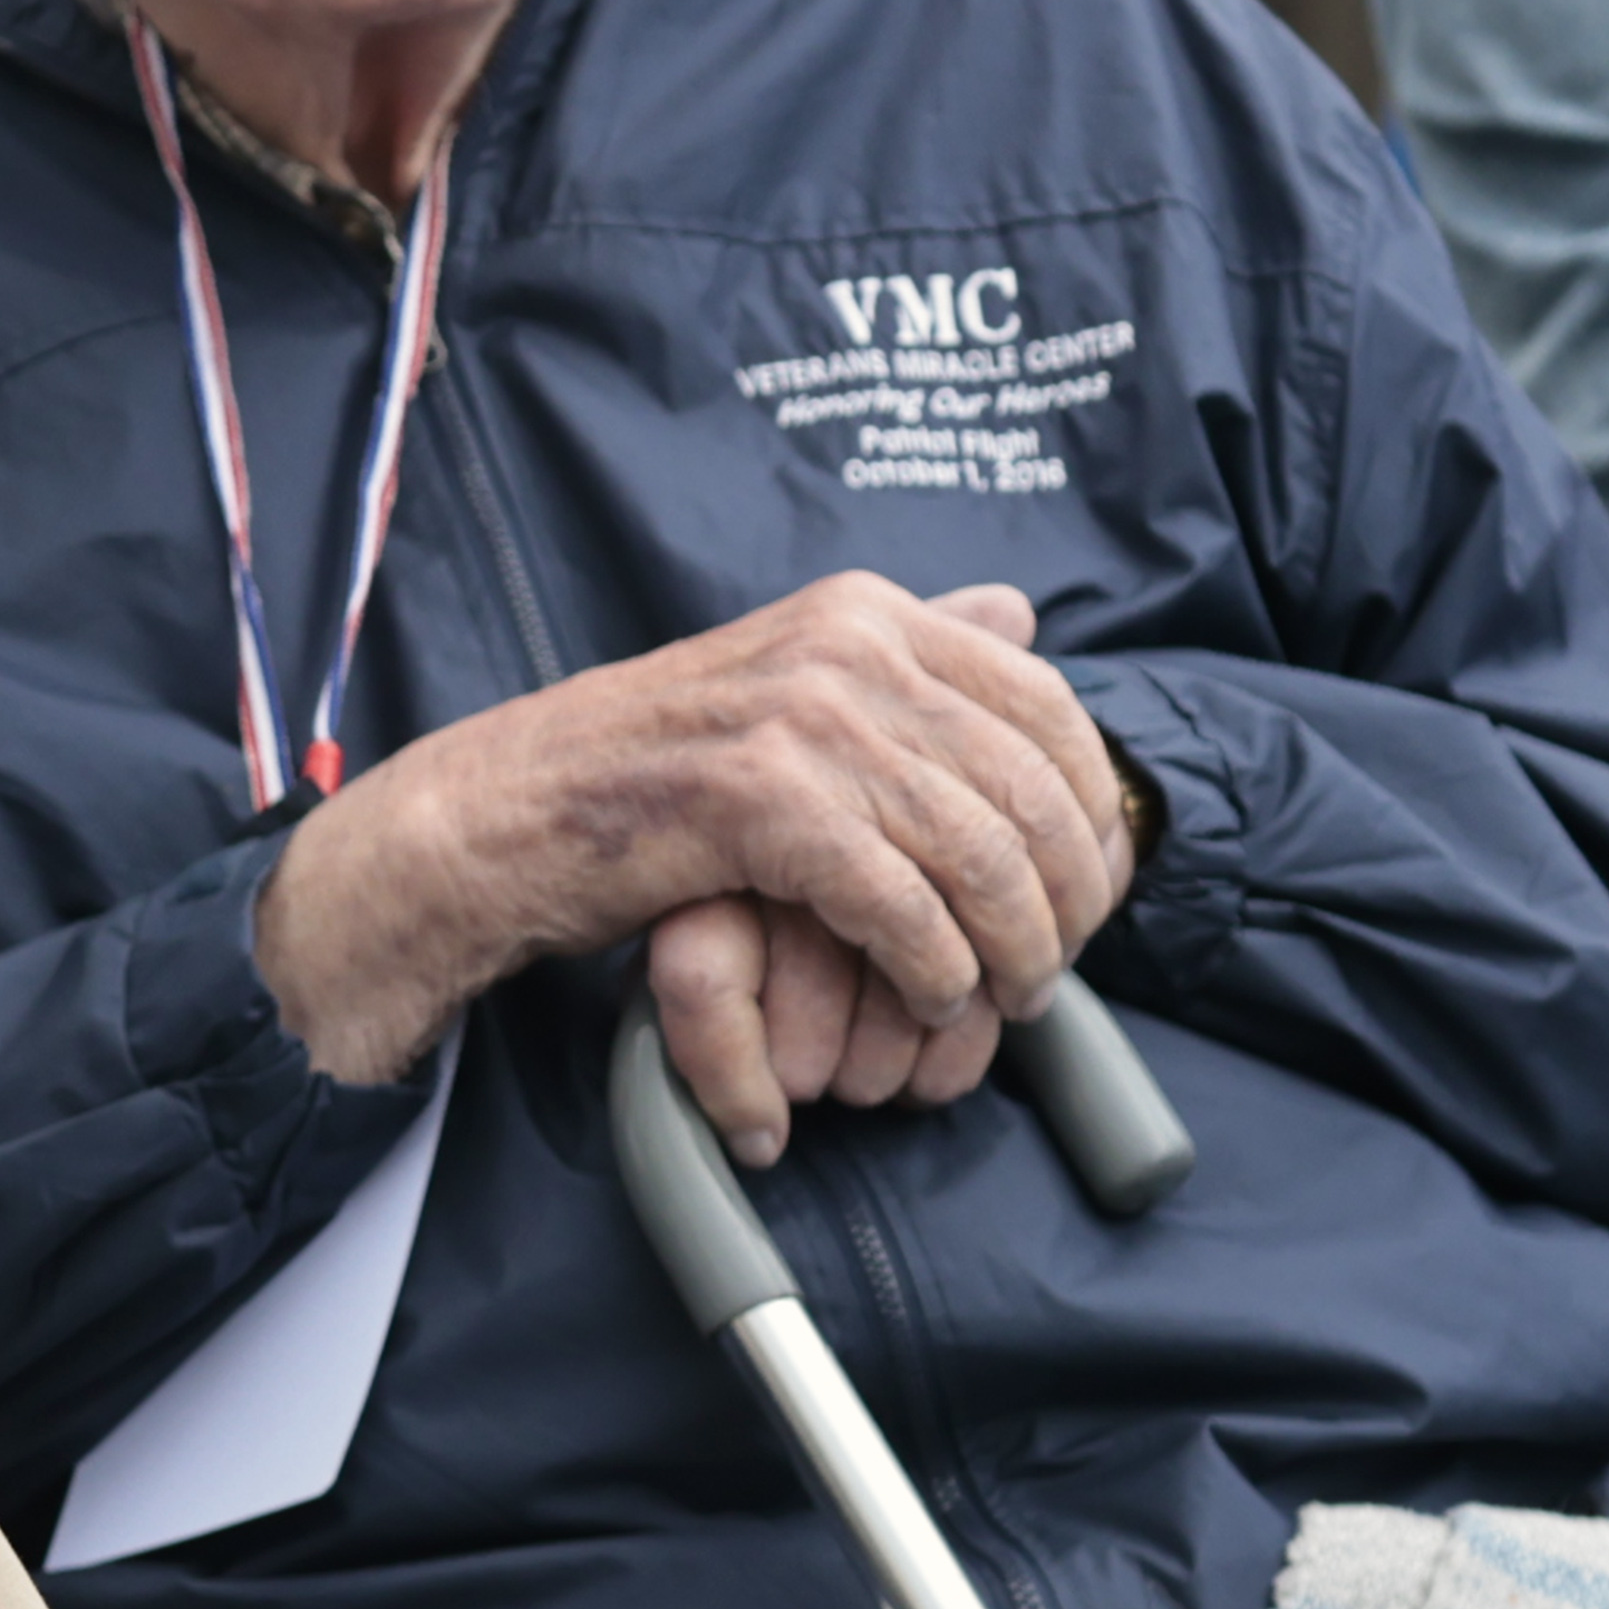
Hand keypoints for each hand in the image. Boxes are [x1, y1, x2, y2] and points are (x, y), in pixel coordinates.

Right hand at [255, 574, 1131, 1147]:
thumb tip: (1021, 611)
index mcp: (870, 612)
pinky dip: (936, 967)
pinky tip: (933, 998)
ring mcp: (805, 718)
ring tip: (1008, 998)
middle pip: (1029, 784)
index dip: (1092, 807)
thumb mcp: (792, 677)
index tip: (1094, 887)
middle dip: (1067, 894)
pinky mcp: (764, 801)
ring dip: (1014, 946)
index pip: (1047, 703)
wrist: (515, 810)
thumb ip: (908, 649)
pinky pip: (903, 903)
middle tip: (1061, 965)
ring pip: (980, 852)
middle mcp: (850, 646)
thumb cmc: (659, 769)